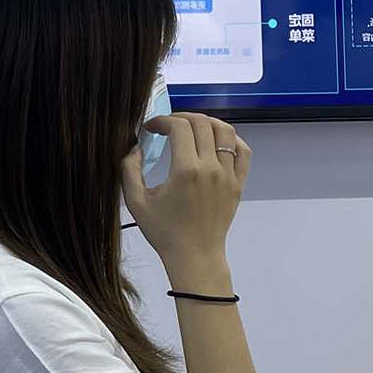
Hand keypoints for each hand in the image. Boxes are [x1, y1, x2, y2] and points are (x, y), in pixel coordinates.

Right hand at [121, 111, 249, 287]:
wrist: (194, 255)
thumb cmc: (165, 232)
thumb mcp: (137, 201)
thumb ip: (129, 169)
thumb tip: (134, 146)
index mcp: (186, 171)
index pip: (179, 127)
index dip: (162, 120)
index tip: (152, 127)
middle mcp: (211, 169)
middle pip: (202, 123)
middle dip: (182, 117)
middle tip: (168, 125)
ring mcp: (228, 176)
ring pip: (226, 132)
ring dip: (207, 123)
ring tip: (193, 128)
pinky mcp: (238, 184)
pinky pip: (243, 151)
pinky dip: (231, 140)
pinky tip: (216, 142)